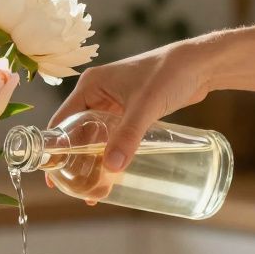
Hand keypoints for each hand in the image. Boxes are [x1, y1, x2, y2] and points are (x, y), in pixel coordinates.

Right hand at [52, 42, 210, 173]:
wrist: (200, 65)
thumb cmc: (169, 74)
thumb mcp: (145, 106)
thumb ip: (128, 136)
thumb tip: (112, 168)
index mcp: (90, 86)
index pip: (62, 121)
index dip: (55, 148)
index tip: (53, 174)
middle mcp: (97, 94)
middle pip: (76, 133)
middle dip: (76, 160)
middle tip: (77, 187)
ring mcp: (113, 103)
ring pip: (95, 137)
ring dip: (94, 160)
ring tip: (96, 189)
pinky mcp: (130, 111)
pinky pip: (112, 136)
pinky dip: (110, 153)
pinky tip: (114, 173)